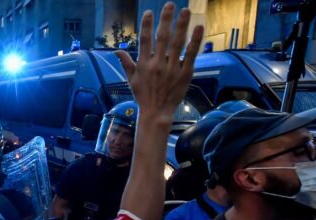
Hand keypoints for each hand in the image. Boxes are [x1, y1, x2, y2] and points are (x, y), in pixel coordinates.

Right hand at [115, 3, 203, 126]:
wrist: (156, 112)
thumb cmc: (143, 96)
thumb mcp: (131, 80)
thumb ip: (126, 63)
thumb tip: (116, 51)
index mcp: (144, 64)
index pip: (145, 40)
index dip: (146, 25)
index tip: (149, 12)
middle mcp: (157, 64)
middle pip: (162, 37)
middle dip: (166, 20)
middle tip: (170, 5)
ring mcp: (172, 69)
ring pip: (177, 43)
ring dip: (182, 25)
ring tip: (185, 11)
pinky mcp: (185, 74)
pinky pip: (191, 54)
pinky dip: (195, 41)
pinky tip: (198, 28)